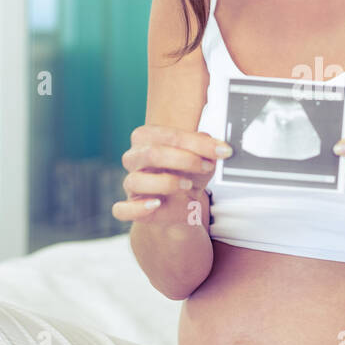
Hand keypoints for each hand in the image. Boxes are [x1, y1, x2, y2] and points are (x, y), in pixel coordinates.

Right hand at [112, 126, 230, 223]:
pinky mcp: (130, 207)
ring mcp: (131, 183)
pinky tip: (156, 205)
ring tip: (187, 186)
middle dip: (183, 159)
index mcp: (147, 138)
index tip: (222, 150)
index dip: (196, 143)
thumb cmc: (189, 174)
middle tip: (206, 166)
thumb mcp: (202, 161)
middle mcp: (134, 158)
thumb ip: (208, 152)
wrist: (183, 203)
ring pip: (135, 181)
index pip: (168, 135)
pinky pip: (122, 209)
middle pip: (151, 154)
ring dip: (166, 183)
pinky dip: (137, 208)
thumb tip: (218, 147)